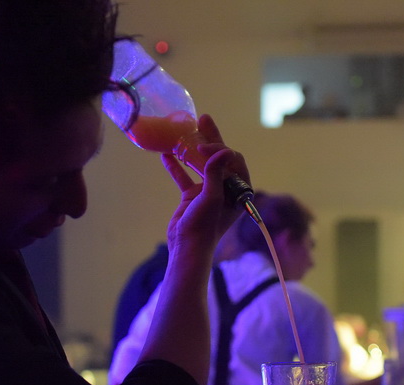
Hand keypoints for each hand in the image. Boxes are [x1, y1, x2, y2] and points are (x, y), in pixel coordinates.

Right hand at [160, 114, 250, 255]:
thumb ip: (215, 173)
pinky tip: (166, 155)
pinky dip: (177, 166)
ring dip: (192, 150)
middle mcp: (226, 189)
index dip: (222, 149)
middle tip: (202, 119)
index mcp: (238, 191)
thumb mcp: (212, 197)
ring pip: (201, 164)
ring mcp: (208, 192)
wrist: (187, 247)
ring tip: (183, 132)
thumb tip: (224, 150)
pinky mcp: (192, 197)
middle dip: (210, 139)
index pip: (234, 161)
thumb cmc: (204, 226)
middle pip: (219, 158)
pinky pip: (185, 177)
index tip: (206, 147)